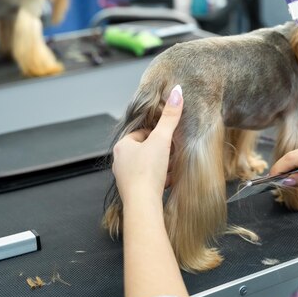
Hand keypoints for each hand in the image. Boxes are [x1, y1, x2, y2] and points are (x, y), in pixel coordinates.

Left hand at [112, 85, 182, 206]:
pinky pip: (148, 181)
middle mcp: (120, 161)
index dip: (158, 134)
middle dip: (161, 151)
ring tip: (173, 168)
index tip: (170, 138)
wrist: (143, 204)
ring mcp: (125, 178)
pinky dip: (159, 180)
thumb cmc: (148, 170)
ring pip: (147, 166)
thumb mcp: (162, 139)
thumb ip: (170, 117)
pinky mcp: (133, 192)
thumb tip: (177, 91)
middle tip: (174, 152)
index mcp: (122, 146)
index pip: (142, 133)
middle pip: (145, 150)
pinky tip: (169, 181)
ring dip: (161, 166)